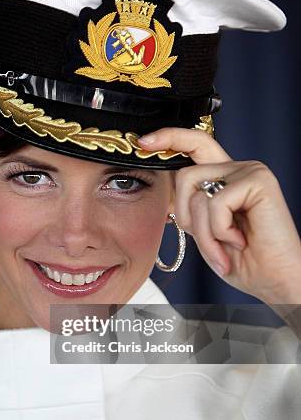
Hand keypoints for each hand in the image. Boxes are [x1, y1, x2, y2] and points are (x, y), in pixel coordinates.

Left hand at [138, 128, 300, 303]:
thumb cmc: (241, 260)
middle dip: (185, 215)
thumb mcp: (204, 230)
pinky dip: (220, 231)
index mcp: (224, 177)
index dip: (169, 138)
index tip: (144, 142)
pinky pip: (216, 203)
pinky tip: (240, 241)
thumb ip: (190, 205)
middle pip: (184, 174)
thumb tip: (164, 190)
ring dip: (204, 231)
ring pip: (196, 191)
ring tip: (225, 246)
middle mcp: (237, 168)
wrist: (274, 281)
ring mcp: (250, 171)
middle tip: (206, 241)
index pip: (194, 144)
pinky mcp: (259, 181)